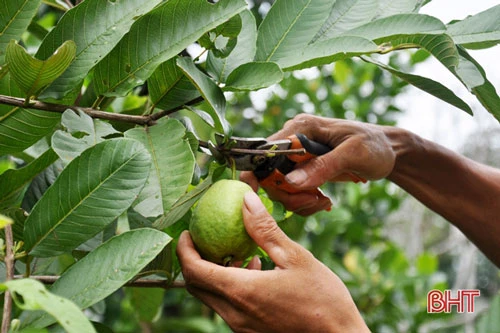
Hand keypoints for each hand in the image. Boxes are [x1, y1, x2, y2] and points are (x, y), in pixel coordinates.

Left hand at [177, 191, 368, 332]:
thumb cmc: (323, 299)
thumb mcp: (295, 257)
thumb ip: (264, 229)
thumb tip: (246, 200)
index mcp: (242, 292)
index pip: (194, 271)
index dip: (184, 250)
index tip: (187, 232)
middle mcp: (235, 314)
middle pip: (196, 286)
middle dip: (193, 260)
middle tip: (203, 238)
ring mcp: (241, 327)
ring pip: (211, 297)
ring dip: (213, 273)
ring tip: (234, 253)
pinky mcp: (251, 332)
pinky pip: (227, 307)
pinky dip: (229, 286)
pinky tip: (254, 271)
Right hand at [241, 114, 396, 214]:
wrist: (388, 151)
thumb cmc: (375, 146)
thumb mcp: (353, 154)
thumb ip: (322, 167)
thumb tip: (291, 181)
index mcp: (301, 127)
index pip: (265, 150)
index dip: (258, 173)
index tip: (257, 194)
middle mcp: (293, 139)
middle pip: (269, 172)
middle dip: (287, 193)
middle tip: (313, 202)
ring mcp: (297, 155)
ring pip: (278, 185)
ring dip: (297, 200)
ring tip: (322, 202)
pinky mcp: (303, 168)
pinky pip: (291, 190)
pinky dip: (303, 201)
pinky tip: (322, 200)